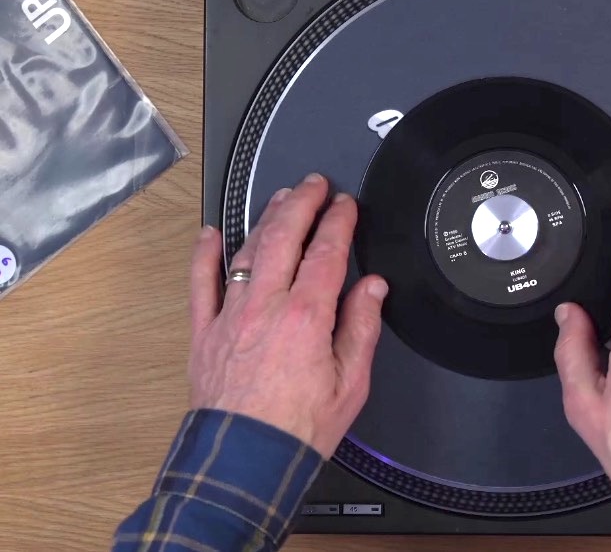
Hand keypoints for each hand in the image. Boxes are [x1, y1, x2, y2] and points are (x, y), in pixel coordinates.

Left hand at [188, 173, 387, 457]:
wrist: (246, 463)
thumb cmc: (298, 429)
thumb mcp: (352, 383)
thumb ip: (361, 327)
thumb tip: (371, 288)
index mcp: (306, 317)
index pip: (327, 252)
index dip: (339, 221)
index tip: (346, 204)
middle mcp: (265, 308)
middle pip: (284, 238)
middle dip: (301, 203)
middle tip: (314, 184)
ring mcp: (230, 317)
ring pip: (247, 252)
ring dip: (265, 220)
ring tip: (281, 200)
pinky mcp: (205, 333)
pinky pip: (201, 284)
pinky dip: (205, 255)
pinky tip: (211, 235)